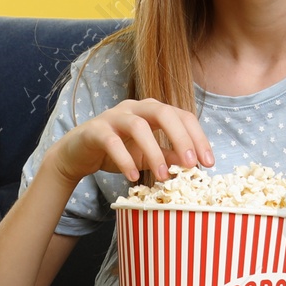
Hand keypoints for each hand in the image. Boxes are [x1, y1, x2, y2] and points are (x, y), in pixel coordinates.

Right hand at [50, 97, 215, 185]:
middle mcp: (135, 108)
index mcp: (151, 111)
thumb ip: (168, 155)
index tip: (208, 162)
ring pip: (138, 126)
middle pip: (163, 112)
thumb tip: (193, 163)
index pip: (181, 116)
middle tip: (191, 164)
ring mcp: (114, 116)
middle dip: (181, 138)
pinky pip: (112, 142)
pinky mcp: (95, 130)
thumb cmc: (115, 152)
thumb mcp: (146, 156)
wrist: (77, 154)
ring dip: (154, 152)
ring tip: (163, 177)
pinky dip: (124, 159)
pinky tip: (133, 176)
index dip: (198, 137)